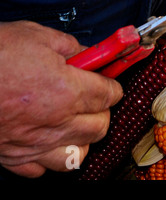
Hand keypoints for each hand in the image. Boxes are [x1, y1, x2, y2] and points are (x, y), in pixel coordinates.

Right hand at [0, 21, 122, 177]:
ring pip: (79, 153)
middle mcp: (54, 121)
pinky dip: (50, 156)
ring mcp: (33, 144)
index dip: (112, 85)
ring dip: (82, 137)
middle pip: (100, 126)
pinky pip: (43, 169)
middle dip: (102, 110)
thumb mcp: (36, 36)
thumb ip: (71, 47)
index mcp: (66, 90)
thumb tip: (90, 55)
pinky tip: (45, 138)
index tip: (108, 81)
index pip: (110, 94)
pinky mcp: (12, 157)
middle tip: (91, 98)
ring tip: (72, 121)